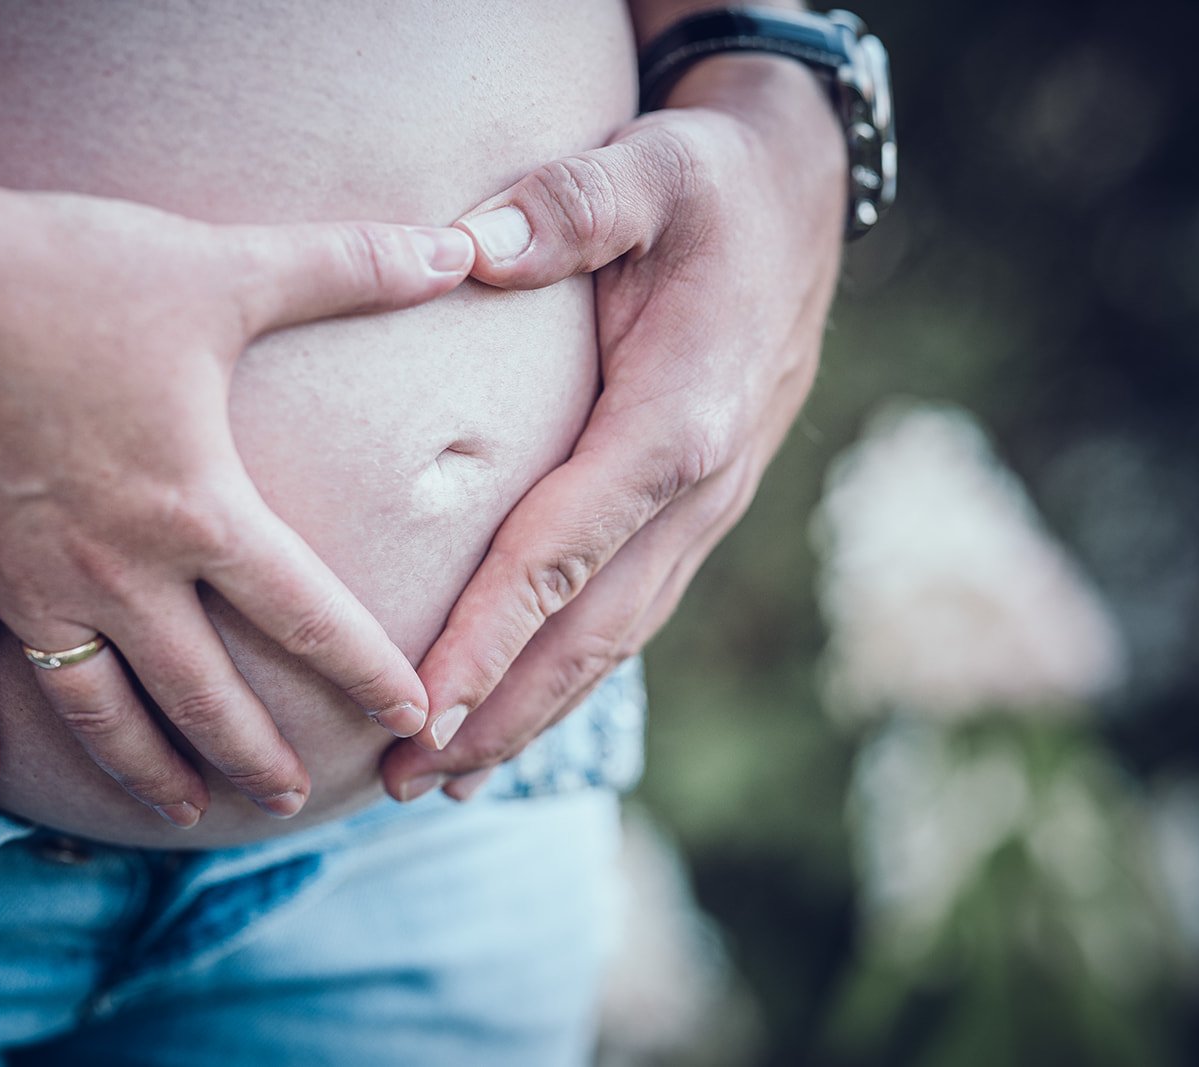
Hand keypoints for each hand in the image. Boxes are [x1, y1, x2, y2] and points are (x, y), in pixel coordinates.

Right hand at [0, 180, 473, 825]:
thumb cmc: (66, 275)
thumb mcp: (224, 269)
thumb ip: (348, 266)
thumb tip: (456, 246)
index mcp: (198, 512)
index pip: (306, 615)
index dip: (367, 670)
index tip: (409, 718)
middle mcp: (118, 574)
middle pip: (203, 694)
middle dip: (255, 755)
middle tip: (291, 799)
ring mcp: (23, 587)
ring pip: (96, 710)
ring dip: (144, 768)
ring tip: (184, 811)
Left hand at [382, 57, 845, 802]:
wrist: (795, 205)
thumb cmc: (708, 186)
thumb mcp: (648, 168)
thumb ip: (568, 205)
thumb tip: (471, 249)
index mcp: (675, 422)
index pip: (564, 551)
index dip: (491, 638)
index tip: (420, 708)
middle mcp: (696, 489)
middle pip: (589, 630)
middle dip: (498, 714)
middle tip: (403, 779)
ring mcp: (701, 513)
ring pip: (612, 641)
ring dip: (529, 717)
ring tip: (442, 779)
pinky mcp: (691, 514)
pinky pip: (626, 613)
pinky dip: (568, 676)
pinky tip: (514, 715)